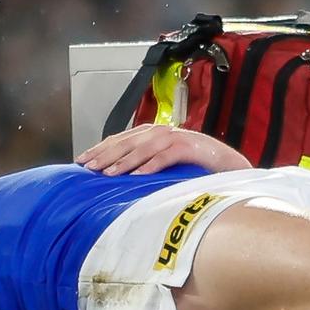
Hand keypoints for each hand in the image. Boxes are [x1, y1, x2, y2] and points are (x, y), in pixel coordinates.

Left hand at [77, 124, 251, 175]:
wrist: (228, 165)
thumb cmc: (193, 167)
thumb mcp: (163, 165)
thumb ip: (143, 164)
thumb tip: (114, 178)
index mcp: (152, 134)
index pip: (120, 139)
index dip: (100, 148)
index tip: (82, 160)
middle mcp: (162, 132)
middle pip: (128, 141)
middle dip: (106, 154)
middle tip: (89, 167)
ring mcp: (176, 138)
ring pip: (144, 147)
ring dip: (125, 160)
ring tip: (108, 173)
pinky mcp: (190, 148)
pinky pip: (167, 156)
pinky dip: (152, 165)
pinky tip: (138, 175)